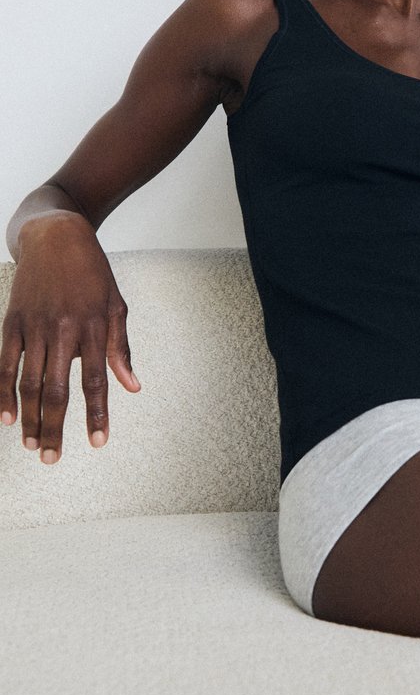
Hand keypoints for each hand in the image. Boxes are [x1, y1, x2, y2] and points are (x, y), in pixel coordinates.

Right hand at [0, 213, 139, 462]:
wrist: (56, 235)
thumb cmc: (92, 274)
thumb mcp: (116, 305)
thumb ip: (121, 349)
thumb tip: (132, 387)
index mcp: (95, 326)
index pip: (96, 380)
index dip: (97, 414)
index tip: (98, 442)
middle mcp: (64, 329)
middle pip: (58, 389)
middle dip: (55, 427)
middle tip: (51, 459)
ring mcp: (35, 326)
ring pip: (30, 382)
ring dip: (30, 417)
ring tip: (33, 445)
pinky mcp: (13, 321)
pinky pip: (5, 364)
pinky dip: (3, 392)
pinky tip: (6, 418)